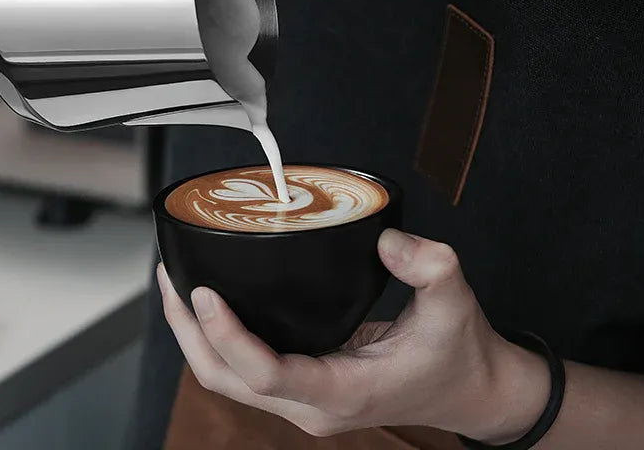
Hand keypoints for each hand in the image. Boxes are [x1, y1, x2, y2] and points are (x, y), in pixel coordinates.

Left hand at [158, 229, 550, 441]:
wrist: (475, 392)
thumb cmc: (460, 354)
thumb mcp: (455, 301)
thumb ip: (429, 265)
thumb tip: (386, 239)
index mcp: (343, 391)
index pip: (266, 375)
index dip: (227, 337)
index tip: (204, 292)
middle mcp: (313, 404)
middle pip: (226, 380)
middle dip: (189, 333)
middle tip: (169, 277)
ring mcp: (305, 400)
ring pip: (229, 379)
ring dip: (196, 335)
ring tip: (175, 284)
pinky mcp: (306, 385)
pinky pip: (246, 369)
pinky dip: (220, 338)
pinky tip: (213, 302)